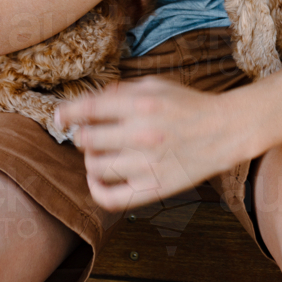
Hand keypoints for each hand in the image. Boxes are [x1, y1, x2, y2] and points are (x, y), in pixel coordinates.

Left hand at [55, 76, 238, 211]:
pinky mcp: (152, 188)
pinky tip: (96, 179)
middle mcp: (141, 133)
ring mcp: (146, 164)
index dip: (67, 113)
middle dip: (82, 135)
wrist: (222, 131)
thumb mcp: (157, 85)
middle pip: (86, 139)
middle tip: (89, 133)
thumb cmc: (188, 105)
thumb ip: (123, 90)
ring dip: (90, 158)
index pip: (89, 109)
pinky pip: (109, 197)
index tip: (59, 117)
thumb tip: (91, 99)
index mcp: (141, 104)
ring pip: (94, 166)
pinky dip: (95, 189)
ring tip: (100, 152)